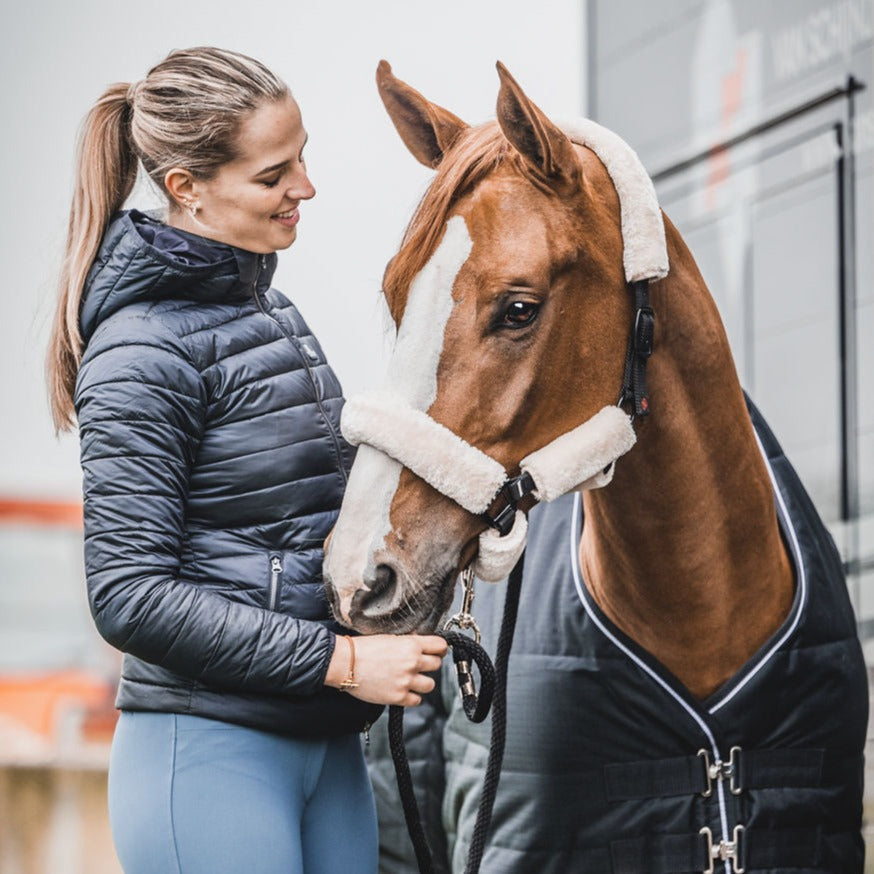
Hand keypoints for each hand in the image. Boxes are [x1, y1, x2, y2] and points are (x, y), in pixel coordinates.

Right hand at [325, 633, 446, 706]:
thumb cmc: (363, 648)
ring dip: (422, 682)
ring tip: (410, 679)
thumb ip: (409, 642)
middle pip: (437, 665)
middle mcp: (412, 662)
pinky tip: (402, 690)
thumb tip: (422, 644)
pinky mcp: (398, 697)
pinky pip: (417, 700)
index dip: (439, 649)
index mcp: (411, 644)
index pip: (440, 646)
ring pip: (430, 685)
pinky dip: (412, 696)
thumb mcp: (390, 637)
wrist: (345, 663)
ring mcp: (406, 681)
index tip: (436, 652)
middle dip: (430, 665)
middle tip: (419, 666)